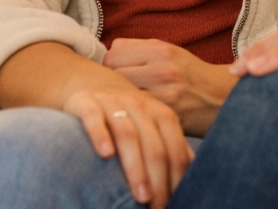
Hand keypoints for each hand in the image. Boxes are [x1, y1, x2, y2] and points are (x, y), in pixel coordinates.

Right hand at [62, 83, 193, 207]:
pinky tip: (105, 154)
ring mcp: (113, 103)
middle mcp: (139, 106)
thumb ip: (170, 144)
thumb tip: (191, 176)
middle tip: (157, 206)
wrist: (92, 81)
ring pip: (128, 134)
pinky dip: (100, 134)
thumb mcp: (151, 123)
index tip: (175, 200)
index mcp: (159, 113)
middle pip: (154, 144)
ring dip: (135, 166)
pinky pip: (94, 117)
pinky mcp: (87, 102)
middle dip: (158, 178)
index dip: (176, 174)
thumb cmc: (127, 112)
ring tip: (140, 195)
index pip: (174, 145)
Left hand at [104, 38, 235, 136]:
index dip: (112, 63)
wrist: (220, 96)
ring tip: (128, 103)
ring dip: (122, 101)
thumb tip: (109, 50)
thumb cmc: (190, 73)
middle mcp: (161, 70)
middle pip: (113, 75)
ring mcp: (163, 95)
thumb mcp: (170, 51)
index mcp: (160, 50)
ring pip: (121, 96)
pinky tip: (139, 115)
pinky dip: (134, 115)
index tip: (119, 71)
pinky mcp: (165, 117)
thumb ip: (139, 48)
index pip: (113, 54)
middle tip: (122, 89)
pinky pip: (135, 114)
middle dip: (114, 83)